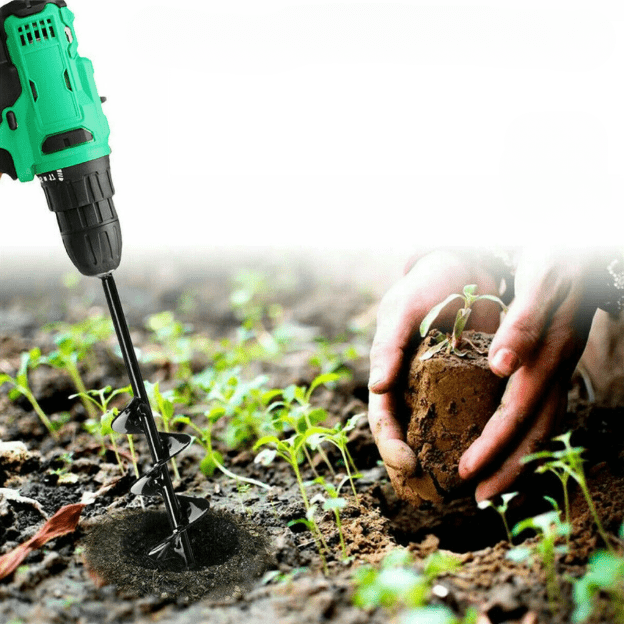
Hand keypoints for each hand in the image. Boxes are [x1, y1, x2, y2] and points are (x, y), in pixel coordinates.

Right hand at [368, 249, 500, 504]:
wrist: (465, 267)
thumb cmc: (424, 287)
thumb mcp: (400, 311)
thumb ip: (387, 346)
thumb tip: (376, 388)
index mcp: (390, 374)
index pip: (384, 419)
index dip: (390, 444)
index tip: (407, 462)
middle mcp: (414, 387)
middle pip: (407, 435)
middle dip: (412, 464)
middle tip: (428, 483)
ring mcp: (443, 388)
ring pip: (437, 434)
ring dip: (440, 462)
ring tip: (456, 484)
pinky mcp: (472, 384)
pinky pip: (470, 417)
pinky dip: (472, 439)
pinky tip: (485, 455)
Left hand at [458, 248, 597, 500]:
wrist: (581, 249)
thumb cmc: (555, 261)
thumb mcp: (538, 282)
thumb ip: (523, 324)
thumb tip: (502, 366)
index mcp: (547, 355)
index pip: (517, 414)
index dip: (493, 446)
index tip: (467, 472)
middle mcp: (556, 369)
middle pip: (536, 432)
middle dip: (508, 468)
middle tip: (480, 498)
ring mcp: (560, 369)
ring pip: (544, 426)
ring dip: (519, 458)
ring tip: (493, 484)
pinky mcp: (556, 363)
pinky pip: (544, 410)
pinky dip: (527, 435)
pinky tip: (509, 443)